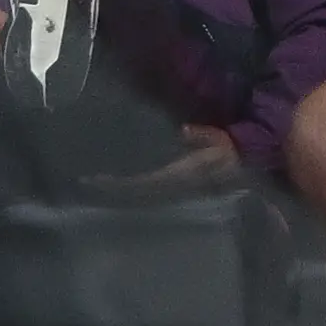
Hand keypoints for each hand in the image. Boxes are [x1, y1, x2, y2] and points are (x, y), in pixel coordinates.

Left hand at [91, 124, 245, 195]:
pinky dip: (127, 188)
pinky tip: (115, 182)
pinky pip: (144, 191)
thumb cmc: (229, 151)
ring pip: (138, 194)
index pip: (142, 181)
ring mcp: (171, 190)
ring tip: (94, 182)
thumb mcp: (220, 140)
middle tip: (84, 182)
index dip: (119, 183)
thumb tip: (183, 130)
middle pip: (134, 193)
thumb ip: (202, 135)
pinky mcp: (172, 188)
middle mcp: (171, 186)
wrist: (241, 167)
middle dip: (110, 189)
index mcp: (179, 174)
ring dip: (116, 191)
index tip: (97, 179)